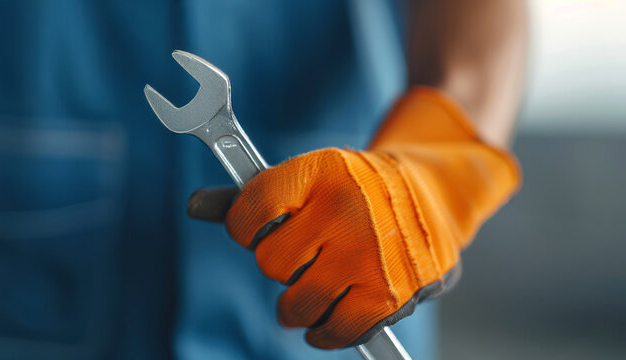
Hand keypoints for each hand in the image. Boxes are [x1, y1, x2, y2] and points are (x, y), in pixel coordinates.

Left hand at [188, 87, 519, 348]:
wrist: (432, 194)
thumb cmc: (352, 189)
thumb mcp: (306, 176)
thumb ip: (248, 197)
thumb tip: (194, 207)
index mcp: (319, 172)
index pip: (248, 212)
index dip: (243, 228)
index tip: (256, 230)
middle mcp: (345, 210)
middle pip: (270, 262)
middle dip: (279, 264)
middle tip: (301, 256)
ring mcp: (368, 255)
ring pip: (295, 303)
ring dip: (294, 304)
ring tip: (310, 289)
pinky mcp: (389, 295)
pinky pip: (334, 331)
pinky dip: (322, 332)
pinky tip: (323, 319)